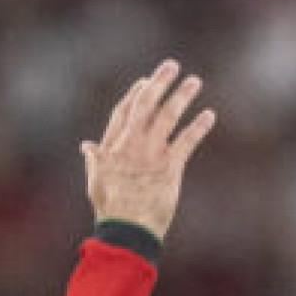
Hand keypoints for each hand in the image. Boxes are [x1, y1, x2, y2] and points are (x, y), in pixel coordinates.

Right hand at [81, 59, 216, 241]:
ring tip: (195, 81)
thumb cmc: (111, 210)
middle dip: (159, 83)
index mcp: (112, 146)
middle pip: (146, 105)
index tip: (146, 81)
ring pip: (167, 117)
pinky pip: (186, 141)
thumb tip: (86, 145)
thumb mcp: (95, 181)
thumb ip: (95, 160)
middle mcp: (131, 144)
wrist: (127, 230)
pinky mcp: (170, 167)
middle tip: (172, 65)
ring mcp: (151, 154)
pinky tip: (209, 115)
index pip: (124, 111)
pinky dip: (199, 127)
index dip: (136, 94)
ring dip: (182, 96)